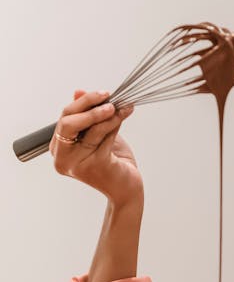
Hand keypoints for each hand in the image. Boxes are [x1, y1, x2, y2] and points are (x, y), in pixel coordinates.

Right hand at [51, 90, 140, 208]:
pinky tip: (124, 114)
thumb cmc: (112, 163)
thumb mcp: (98, 135)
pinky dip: (116, 123)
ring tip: (122, 107)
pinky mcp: (96, 165)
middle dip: (89, 106)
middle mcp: (64, 158)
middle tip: (109, 100)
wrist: (127, 189)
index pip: (64, 119)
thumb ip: (87, 116)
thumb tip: (78, 92)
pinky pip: (105, 136)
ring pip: (91, 128)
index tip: (102, 94)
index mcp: (59, 150)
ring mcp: (78, 163)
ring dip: (108, 114)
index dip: (82, 104)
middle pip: (68, 122)